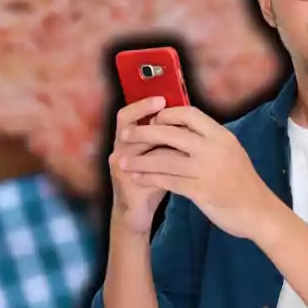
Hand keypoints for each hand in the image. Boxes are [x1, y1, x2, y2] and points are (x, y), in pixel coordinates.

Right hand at [104, 96, 185, 235]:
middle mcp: (119, 149)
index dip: (141, 105)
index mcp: (127, 140)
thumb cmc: (153, 178)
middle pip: (125, 125)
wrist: (138, 210)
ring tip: (173, 131)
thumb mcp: (159, 154)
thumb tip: (187, 115)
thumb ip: (167, 138)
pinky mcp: (126, 182)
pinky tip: (177, 158)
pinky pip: (142, 168)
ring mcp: (120, 166)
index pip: (127, 115)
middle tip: (162, 103)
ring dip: (152, 135)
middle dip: (143, 112)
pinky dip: (158, 162)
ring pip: (132, 145)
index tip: (161, 97)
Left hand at [118, 106, 283, 239]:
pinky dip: (150, 179)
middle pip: (170, 133)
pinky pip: (168, 181)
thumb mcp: (231, 151)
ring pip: (164, 159)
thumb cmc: (242, 181)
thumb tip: (182, 128)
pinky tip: (138, 179)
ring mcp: (207, 170)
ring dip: (139, 161)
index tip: (153, 119)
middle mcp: (213, 148)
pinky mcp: (201, 191)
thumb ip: (209, 140)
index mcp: (221, 135)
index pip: (189, 114)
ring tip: (122, 162)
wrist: (258, 210)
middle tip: (125, 135)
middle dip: (143, 133)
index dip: (167, 114)